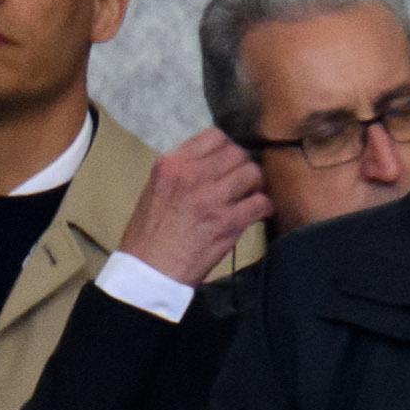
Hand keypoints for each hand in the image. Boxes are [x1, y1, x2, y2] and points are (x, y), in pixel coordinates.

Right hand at [125, 127, 269, 289]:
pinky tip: (252, 214)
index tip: (222, 163)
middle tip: (236, 183)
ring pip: (253, 174)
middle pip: (238, 154)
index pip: (214, 137)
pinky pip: (261, 202)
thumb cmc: (147, 236)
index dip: (224, 149)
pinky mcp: (229, 222)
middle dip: (240, 167)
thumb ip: (181, 172)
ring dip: (253, 186)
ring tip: (244, 198)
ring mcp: (213, 198)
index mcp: (171, 166)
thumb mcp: (154, 190)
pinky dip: (261, 208)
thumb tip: (211, 164)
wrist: (148, 272)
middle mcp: (193, 176)